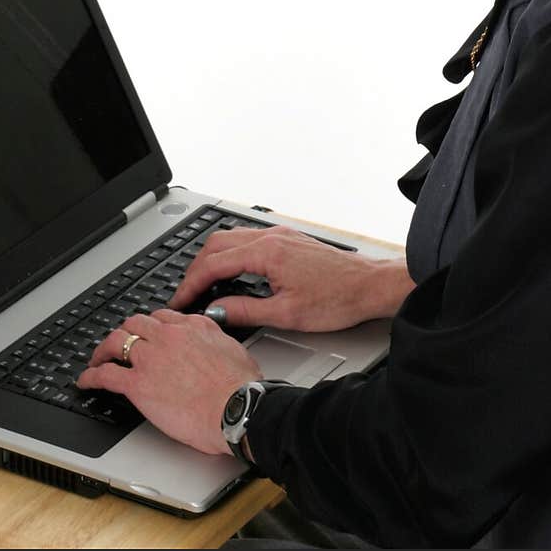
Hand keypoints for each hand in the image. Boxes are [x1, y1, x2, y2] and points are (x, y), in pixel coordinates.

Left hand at [75, 309, 260, 455]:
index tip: (146, 334)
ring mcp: (151, 358)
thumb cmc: (241, 388)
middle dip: (124, 332)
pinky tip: (86, 381)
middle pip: (135, 324)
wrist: (236, 407)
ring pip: (117, 341)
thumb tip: (213, 346)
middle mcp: (169, 336)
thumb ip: (216, 341)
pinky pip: (106, 374)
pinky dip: (91, 376)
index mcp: (193, 327)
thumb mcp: (233, 349)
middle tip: (118, 343)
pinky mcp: (138, 384)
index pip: (163, 317)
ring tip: (98, 358)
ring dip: (104, 349)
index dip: (150, 326)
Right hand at [169, 224, 413, 332]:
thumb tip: (215, 312)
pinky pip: (248, 240)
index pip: (214, 264)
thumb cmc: (338, 299)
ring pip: (232, 239)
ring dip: (212, 259)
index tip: (180, 300)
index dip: (191, 283)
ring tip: (203, 286)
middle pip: (217, 244)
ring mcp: (280, 236)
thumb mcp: (286, 314)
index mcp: (268, 252)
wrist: (370, 286)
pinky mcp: (288, 241)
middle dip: (196, 269)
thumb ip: (245, 311)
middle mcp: (272, 238)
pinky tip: (231, 274)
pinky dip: (231, 255)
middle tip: (186, 294)